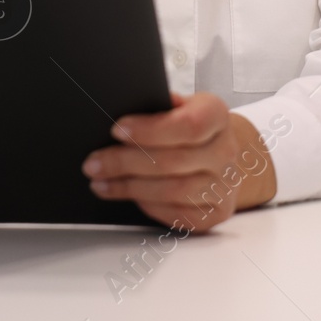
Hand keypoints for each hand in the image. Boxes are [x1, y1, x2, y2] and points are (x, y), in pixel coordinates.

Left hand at [83, 92, 276, 232]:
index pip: (188, 125)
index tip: (116, 131)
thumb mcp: (180, 105)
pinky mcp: (216, 212)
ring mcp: (224, 185)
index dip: (149, 130)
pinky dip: (148, 206)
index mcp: (216, 115)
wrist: (221, 154)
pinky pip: (178, 214)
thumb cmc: (191, 126)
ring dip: (130, 188)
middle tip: (94, 163)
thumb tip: (120, 108)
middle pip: (172, 161)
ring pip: (173, 191)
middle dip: (125, 163)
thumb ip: (158, 106)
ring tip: (101, 182)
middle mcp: (226, 151)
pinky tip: (129, 196)